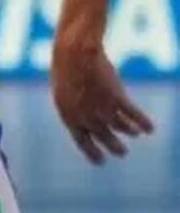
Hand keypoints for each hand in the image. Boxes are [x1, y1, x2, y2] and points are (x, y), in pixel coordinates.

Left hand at [51, 39, 153, 163]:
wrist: (74, 51)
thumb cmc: (65, 66)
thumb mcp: (62, 89)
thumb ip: (74, 107)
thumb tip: (85, 121)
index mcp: (68, 116)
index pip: (83, 142)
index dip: (93, 154)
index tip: (101, 161)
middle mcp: (87, 118)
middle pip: (106, 140)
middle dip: (116, 148)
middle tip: (122, 152)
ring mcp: (103, 109)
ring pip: (123, 129)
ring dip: (130, 131)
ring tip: (134, 132)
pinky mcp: (118, 99)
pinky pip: (135, 117)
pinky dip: (144, 123)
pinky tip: (149, 128)